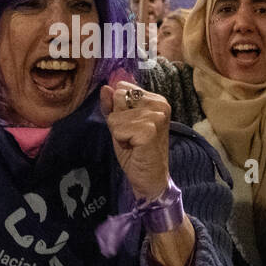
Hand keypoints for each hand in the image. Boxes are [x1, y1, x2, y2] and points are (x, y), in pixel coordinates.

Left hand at [99, 81, 169, 200]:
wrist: (149, 178)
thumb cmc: (136, 152)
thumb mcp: (120, 124)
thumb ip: (112, 106)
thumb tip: (105, 88)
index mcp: (156, 99)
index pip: (122, 88)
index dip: (119, 108)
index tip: (130, 125)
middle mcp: (160, 104)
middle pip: (119, 98)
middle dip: (118, 119)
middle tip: (131, 135)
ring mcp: (156, 116)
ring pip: (116, 116)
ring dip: (119, 132)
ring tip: (133, 143)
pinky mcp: (150, 130)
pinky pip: (118, 129)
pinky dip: (121, 141)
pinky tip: (134, 148)